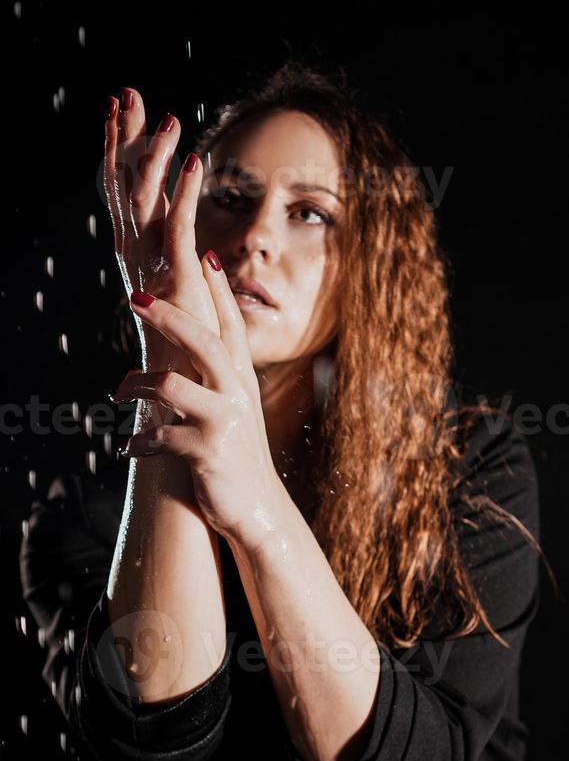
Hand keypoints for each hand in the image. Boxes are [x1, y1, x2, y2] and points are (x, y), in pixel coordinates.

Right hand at [104, 86, 218, 381]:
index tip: (122, 108)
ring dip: (155, 155)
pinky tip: (196, 161)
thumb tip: (202, 245)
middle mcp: (138, 252)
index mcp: (139, 250)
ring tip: (168, 117)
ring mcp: (153, 263)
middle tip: (125, 93)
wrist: (186, 386)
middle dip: (124, 137)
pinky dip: (185, 192)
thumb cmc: (188, 344)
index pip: (124, 189)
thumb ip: (190, 265)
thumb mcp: (189, 292)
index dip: (121, 147)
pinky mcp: (177, 277)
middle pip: (124, 183)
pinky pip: (179, 225)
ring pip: (146, 198)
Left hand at [108, 279, 286, 549]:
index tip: (202, 253)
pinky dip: (138, 441)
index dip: (218, 289)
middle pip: (201, 340)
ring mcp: (223, 421)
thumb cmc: (235, 452)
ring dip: (136, 386)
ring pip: (171, 385)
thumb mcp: (234, 407)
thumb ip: (218, 373)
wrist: (256, 507)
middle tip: (135, 297)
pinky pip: (159, 436)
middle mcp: (237, 393)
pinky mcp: (206, 450)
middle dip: (167, 315)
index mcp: (242, 378)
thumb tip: (191, 336)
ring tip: (120, 394)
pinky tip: (130, 446)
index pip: (231, 324)